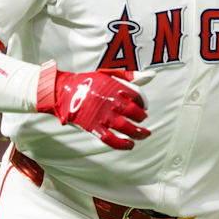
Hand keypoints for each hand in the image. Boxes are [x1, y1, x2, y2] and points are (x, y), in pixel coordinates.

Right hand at [38, 61, 154, 149]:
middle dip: (141, 117)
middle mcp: (110, 101)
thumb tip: (152, 74)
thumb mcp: (109, 75)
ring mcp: (102, 115)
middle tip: (143, 119)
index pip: (137, 95)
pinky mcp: (93, 127)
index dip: (143, 102)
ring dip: (138, 133)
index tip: (143, 106)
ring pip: (125, 127)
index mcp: (114, 87)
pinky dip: (122, 144)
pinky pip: (110, 139)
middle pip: (133, 111)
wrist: (65, 91)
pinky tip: (130, 144)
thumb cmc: (90, 82)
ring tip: (144, 134)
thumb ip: (130, 76)